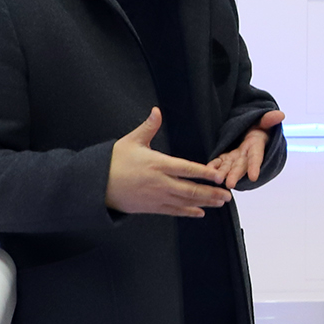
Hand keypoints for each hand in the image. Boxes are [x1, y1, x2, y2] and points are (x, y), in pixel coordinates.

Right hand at [105, 108, 230, 217]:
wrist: (96, 185)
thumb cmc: (113, 160)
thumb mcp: (131, 141)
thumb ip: (148, 127)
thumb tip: (156, 110)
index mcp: (157, 164)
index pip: (186, 169)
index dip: (204, 173)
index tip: (219, 176)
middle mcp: (159, 182)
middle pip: (190, 189)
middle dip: (211, 192)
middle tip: (227, 195)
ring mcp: (156, 197)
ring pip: (184, 202)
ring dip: (204, 203)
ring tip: (220, 203)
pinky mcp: (151, 207)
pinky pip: (173, 211)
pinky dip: (188, 212)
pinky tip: (200, 213)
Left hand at [205, 109, 285, 188]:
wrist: (252, 131)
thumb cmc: (260, 127)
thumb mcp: (264, 122)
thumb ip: (269, 119)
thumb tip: (281, 115)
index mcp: (257, 147)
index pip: (256, 158)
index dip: (255, 167)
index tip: (254, 177)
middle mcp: (246, 156)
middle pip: (241, 167)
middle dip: (235, 175)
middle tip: (230, 184)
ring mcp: (235, 158)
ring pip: (229, 167)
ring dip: (223, 174)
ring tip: (217, 180)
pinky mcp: (226, 157)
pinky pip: (219, 162)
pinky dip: (213, 166)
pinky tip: (207, 170)